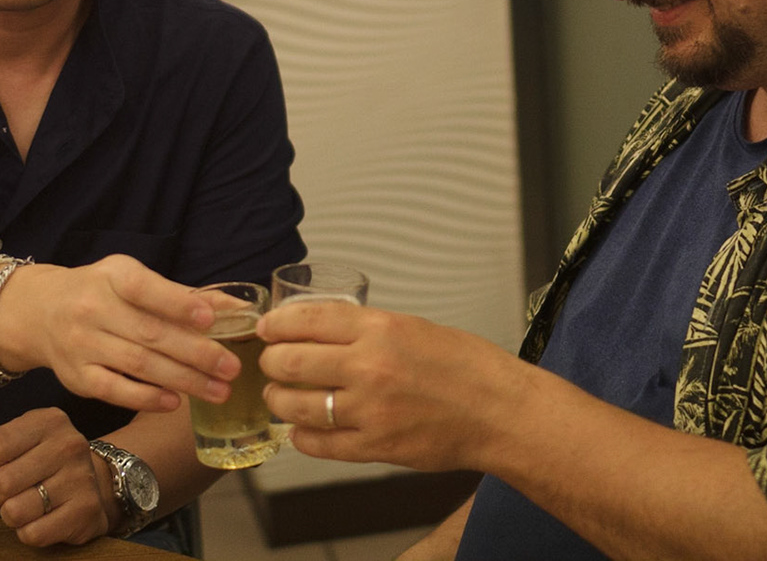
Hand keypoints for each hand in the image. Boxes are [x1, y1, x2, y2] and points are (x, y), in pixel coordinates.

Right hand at [0, 254, 238, 412]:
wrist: (39, 312)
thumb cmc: (101, 293)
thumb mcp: (133, 279)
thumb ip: (182, 295)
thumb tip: (237, 308)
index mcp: (113, 276)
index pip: (146, 288)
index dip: (178, 303)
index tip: (211, 318)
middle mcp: (93, 308)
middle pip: (150, 334)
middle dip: (196, 353)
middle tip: (231, 367)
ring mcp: (82, 344)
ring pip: (138, 364)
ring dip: (182, 380)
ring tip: (218, 390)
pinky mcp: (76, 377)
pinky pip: (115, 390)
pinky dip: (147, 398)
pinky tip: (176, 402)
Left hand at [0, 410, 114, 546]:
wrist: (91, 482)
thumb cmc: (37, 459)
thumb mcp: (6, 437)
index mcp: (50, 420)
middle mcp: (70, 445)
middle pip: (2, 482)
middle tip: (11, 490)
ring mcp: (81, 479)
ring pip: (14, 512)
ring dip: (11, 514)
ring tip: (27, 503)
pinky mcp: (85, 512)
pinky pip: (33, 534)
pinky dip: (28, 531)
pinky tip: (42, 517)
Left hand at [258, 302, 524, 471]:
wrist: (499, 410)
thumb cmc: (465, 366)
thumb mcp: (413, 327)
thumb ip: (367, 329)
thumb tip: (321, 331)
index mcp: (380, 329)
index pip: (307, 319)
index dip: (277, 324)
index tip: (267, 328)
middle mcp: (369, 367)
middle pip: (290, 362)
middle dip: (271, 362)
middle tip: (271, 363)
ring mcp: (369, 410)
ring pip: (296, 405)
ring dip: (280, 400)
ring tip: (281, 396)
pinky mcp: (374, 447)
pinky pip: (318, 444)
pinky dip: (302, 436)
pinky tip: (304, 429)